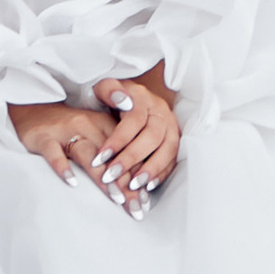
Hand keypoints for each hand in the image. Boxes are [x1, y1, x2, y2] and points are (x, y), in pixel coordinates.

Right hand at [9, 85, 177, 212]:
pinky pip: (54, 153)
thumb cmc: (68, 128)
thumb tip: (135, 187)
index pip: (125, 153)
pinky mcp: (45, 137)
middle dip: (126, 184)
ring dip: (102, 177)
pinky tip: (72, 183)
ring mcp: (65, 131)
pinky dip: (63, 167)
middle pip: (111, 157)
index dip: (137, 177)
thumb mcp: (94, 134)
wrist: (33, 108)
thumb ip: (113, 154)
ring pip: (88, 155)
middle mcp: (88, 125)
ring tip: (115, 198)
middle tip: (136, 209)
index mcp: (104, 124)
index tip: (145, 202)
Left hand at [93, 72, 180, 208]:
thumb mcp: (103, 88)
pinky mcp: (174, 140)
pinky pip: (173, 158)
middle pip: (152, 136)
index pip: (134, 119)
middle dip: (131, 158)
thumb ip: (108, 90)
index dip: (118, 139)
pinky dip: (162, 173)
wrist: (128, 98)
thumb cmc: (112, 98)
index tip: (100, 157)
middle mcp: (161, 110)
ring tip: (132, 186)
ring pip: (168, 148)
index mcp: (143, 97)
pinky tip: (147, 186)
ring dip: (151, 169)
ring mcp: (171, 125)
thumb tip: (122, 100)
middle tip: (112, 176)